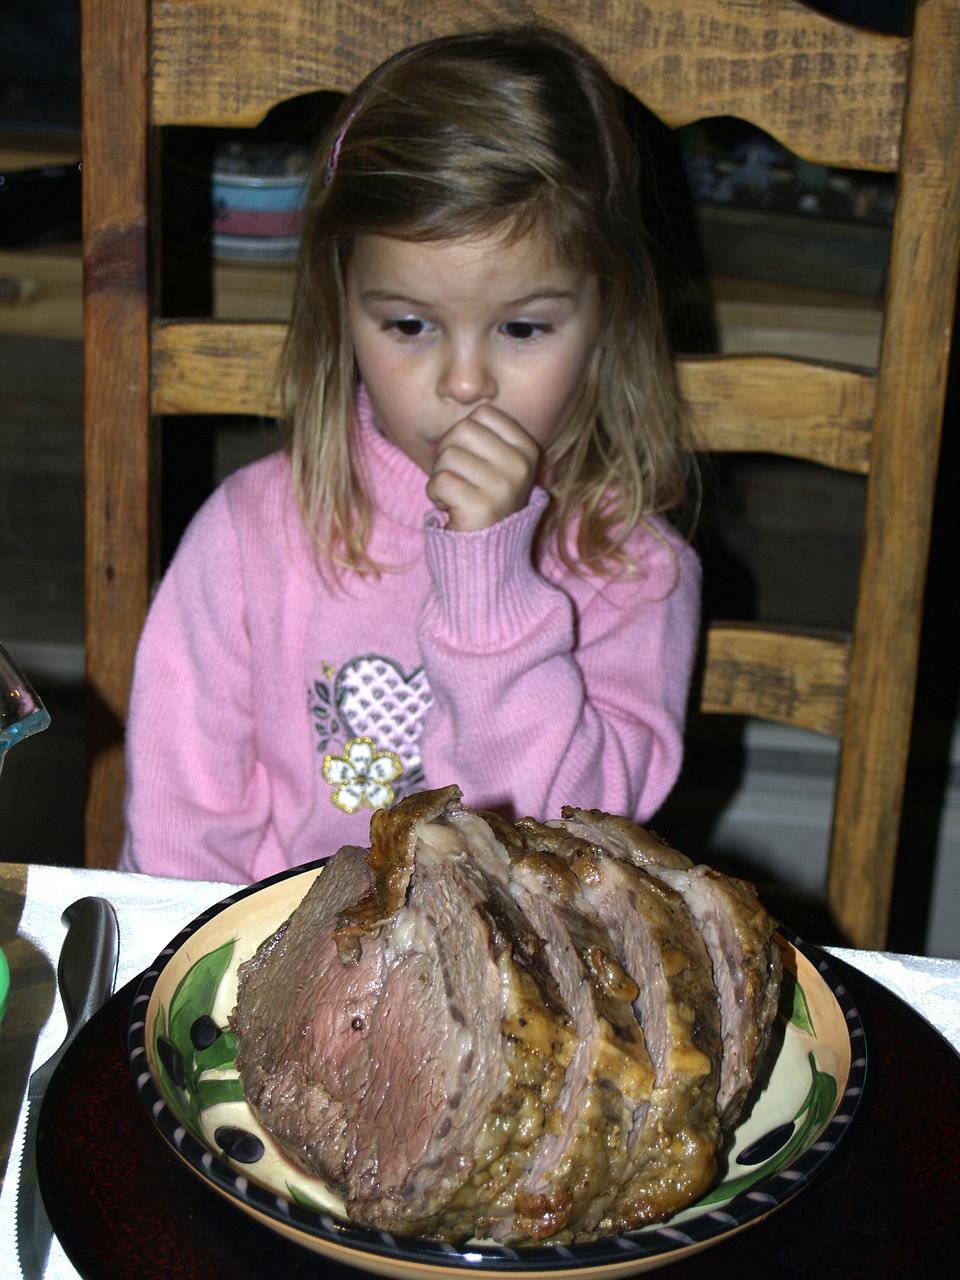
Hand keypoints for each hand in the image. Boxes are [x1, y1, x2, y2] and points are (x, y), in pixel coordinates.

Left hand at [425, 405, 540, 531]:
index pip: (482, 414)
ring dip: (440, 476)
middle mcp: (520, 466)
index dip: (465, 434)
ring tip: (457, 494)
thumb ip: (484, 434)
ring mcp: (502, 487)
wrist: (487, 552)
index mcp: (527, 450)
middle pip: (461, 430)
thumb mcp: (497, 463)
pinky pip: (439, 481)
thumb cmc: (484, 499)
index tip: (473, 460)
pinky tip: (451, 507)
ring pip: (446, 456)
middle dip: (448, 454)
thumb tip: (460, 393)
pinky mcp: (480, 507)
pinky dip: (435, 495)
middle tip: (459, 478)